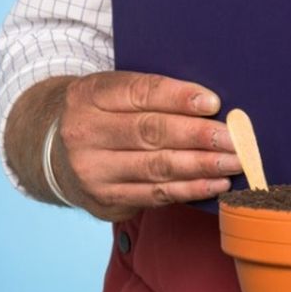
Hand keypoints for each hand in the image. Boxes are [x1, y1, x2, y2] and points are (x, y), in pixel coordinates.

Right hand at [53, 72, 241, 221]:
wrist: (56, 153)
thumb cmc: (105, 116)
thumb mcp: (114, 93)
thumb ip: (153, 95)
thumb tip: (212, 105)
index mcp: (89, 95)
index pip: (139, 92)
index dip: (178, 98)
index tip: (213, 103)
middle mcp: (84, 132)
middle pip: (150, 132)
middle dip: (198, 136)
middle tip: (234, 138)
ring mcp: (92, 169)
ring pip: (156, 167)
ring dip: (201, 165)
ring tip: (233, 161)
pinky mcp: (105, 199)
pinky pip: (156, 194)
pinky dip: (190, 189)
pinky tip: (215, 183)